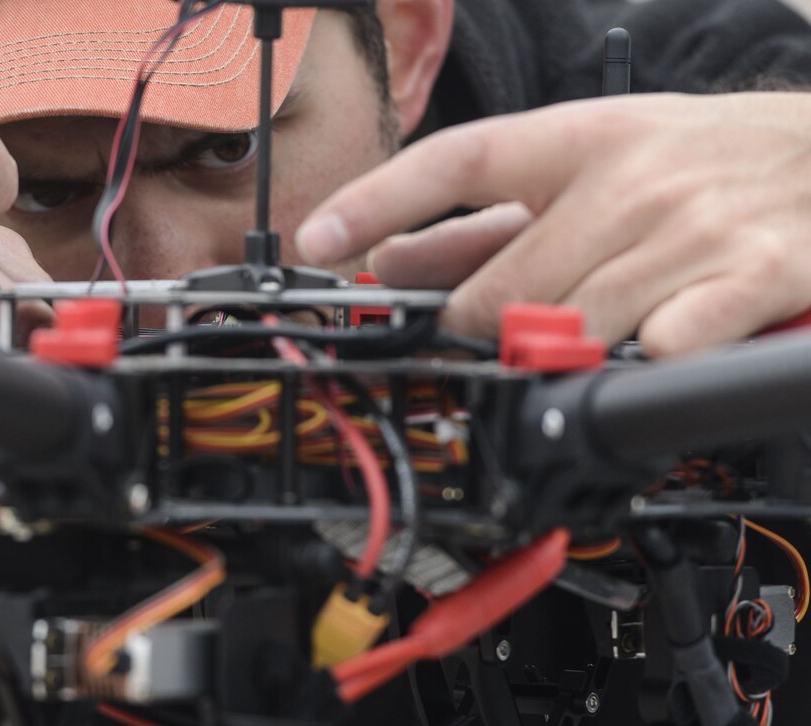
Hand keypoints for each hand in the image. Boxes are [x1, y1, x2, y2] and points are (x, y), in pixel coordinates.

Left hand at [296, 92, 810, 356]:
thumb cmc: (696, 159)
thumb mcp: (589, 163)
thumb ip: (483, 218)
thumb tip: (388, 260)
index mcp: (580, 139)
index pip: (458, 161)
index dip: (378, 200)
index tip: (318, 238)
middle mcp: (630, 179)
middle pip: (505, 287)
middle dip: (478, 328)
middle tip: (490, 331)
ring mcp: (694, 228)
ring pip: (573, 328)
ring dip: (558, 352)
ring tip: (583, 332)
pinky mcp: (756, 277)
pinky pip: (665, 349)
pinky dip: (642, 362)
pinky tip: (652, 342)